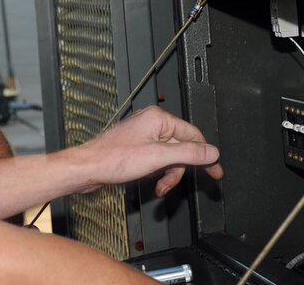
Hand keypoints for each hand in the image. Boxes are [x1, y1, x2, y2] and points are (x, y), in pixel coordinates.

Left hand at [71, 105, 222, 195]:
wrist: (87, 168)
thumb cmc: (112, 159)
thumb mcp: (158, 158)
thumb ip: (188, 154)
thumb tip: (211, 152)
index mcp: (158, 119)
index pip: (193, 135)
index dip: (206, 155)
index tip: (216, 170)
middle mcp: (151, 123)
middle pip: (182, 147)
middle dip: (181, 168)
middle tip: (187, 183)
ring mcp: (143, 135)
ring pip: (170, 156)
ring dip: (169, 174)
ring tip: (161, 186)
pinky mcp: (136, 148)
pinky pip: (158, 159)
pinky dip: (159, 172)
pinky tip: (153, 181)